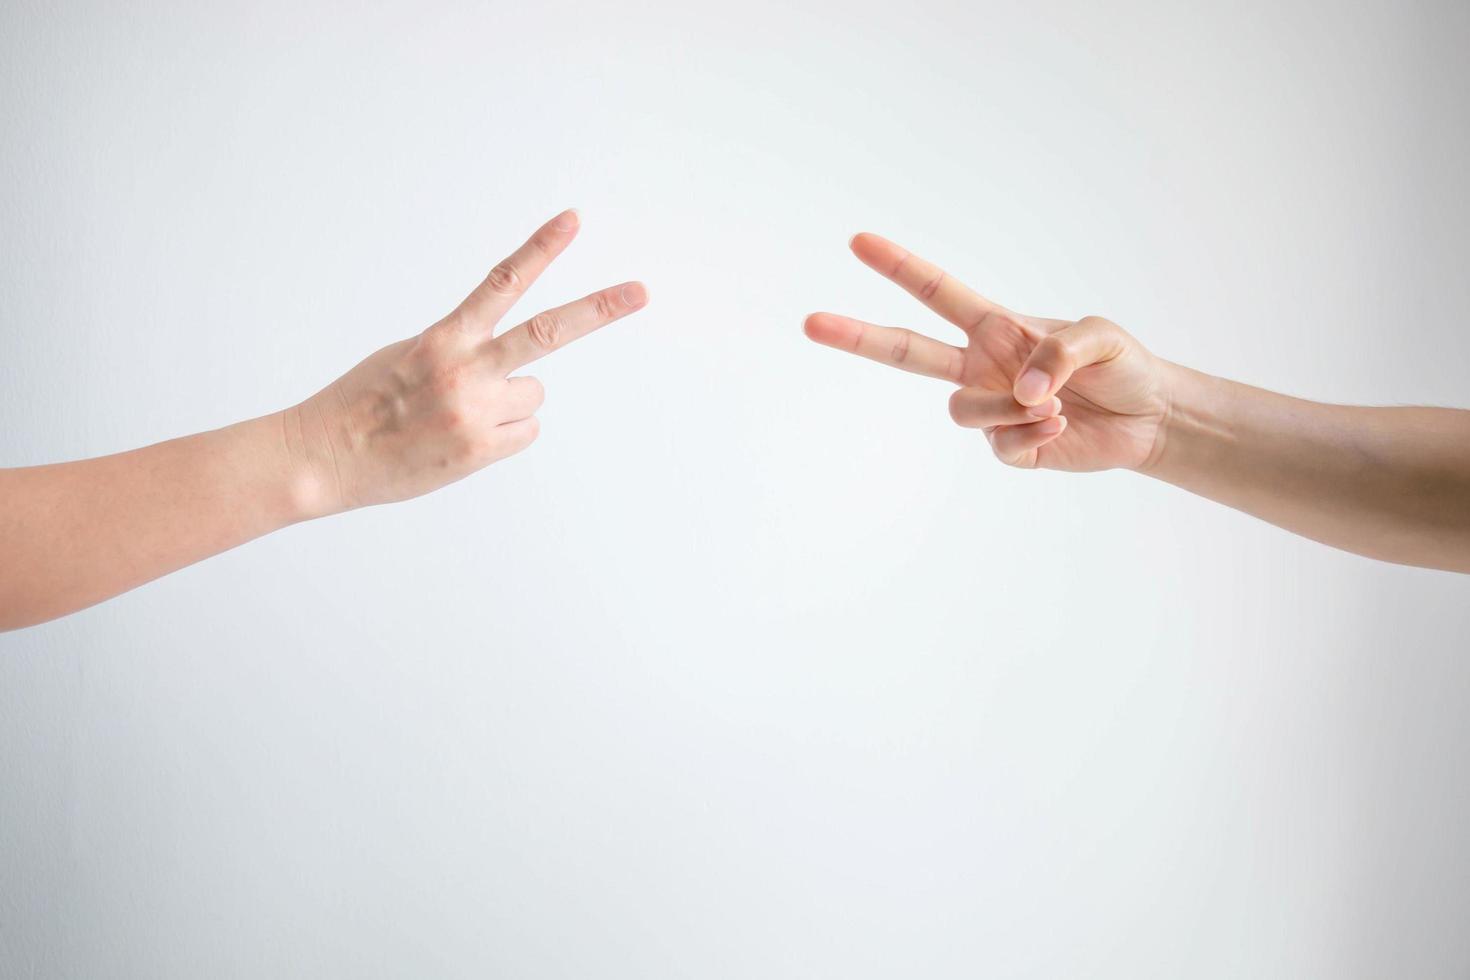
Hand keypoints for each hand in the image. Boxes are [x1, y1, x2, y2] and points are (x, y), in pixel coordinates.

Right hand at [288, 209, 646, 515]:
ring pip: (533, 394)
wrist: (326, 457)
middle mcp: (466, 369)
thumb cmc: (364, 402)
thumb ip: (461, 347)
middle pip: (549, 331)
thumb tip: (509, 363)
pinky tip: (461, 439)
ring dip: (508, 402)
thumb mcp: (408, 354)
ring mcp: (476, 411)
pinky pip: (524, 432)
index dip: (540, 249)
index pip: (502, 281)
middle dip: (600, 309)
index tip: (573, 220)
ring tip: (458, 414)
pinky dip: (502, 434)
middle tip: (641, 291)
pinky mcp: (481, 450)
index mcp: (444, 337)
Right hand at [804, 233, 1169, 470]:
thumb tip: (1021, 394)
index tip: (858, 242)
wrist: (1149, 418)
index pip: (936, 293)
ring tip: (1055, 408)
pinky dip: (1032, 436)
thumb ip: (1057, 353)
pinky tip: (1061, 427)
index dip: (898, 267)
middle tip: (810, 322)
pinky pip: (1000, 446)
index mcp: (996, 326)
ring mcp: (991, 408)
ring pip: (960, 411)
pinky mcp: (1008, 448)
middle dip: (858, 336)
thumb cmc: (1124, 365)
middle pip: (905, 352)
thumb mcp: (1100, 337)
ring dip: (1005, 410)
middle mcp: (981, 366)